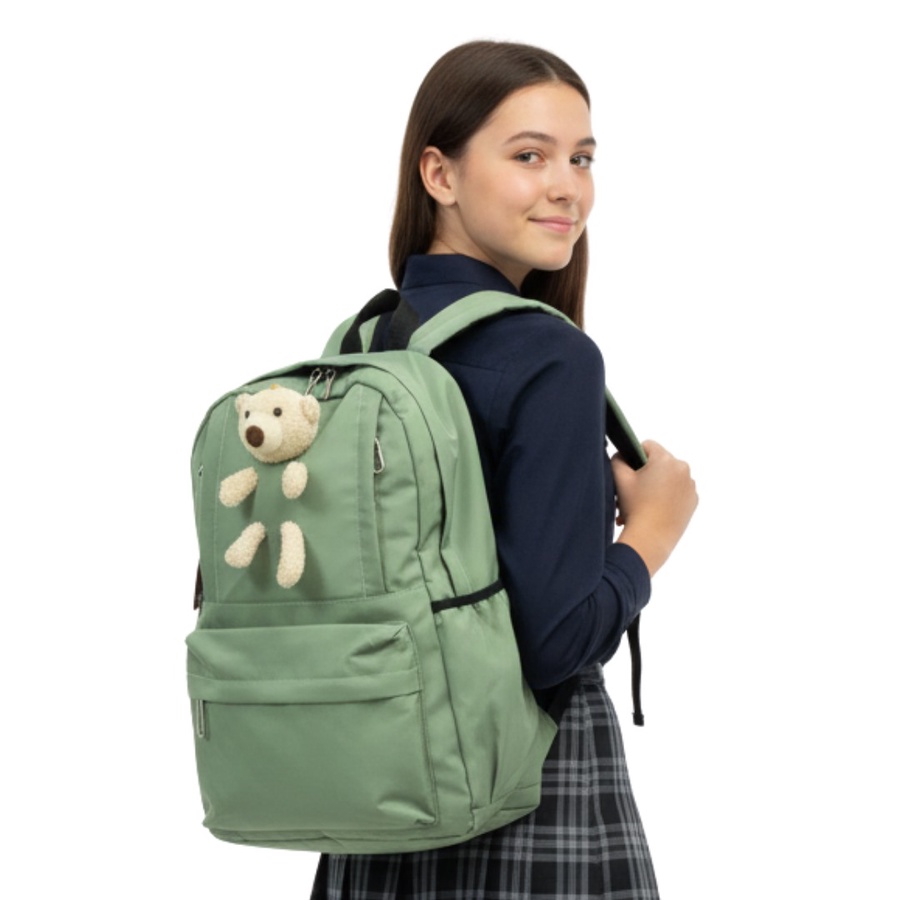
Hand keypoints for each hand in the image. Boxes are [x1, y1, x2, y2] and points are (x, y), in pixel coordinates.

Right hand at [611, 440, 697, 576]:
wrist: (651, 538)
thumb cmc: (635, 507)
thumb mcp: (619, 478)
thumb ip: (617, 459)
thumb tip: (622, 455)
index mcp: (666, 460)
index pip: (648, 445)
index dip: (634, 456)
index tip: (629, 473)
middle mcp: (683, 469)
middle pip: (659, 463)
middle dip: (645, 474)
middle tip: (632, 492)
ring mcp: (690, 486)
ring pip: (668, 478)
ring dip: (655, 486)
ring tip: (641, 504)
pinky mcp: (693, 502)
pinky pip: (677, 492)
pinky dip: (666, 497)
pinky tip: (654, 510)